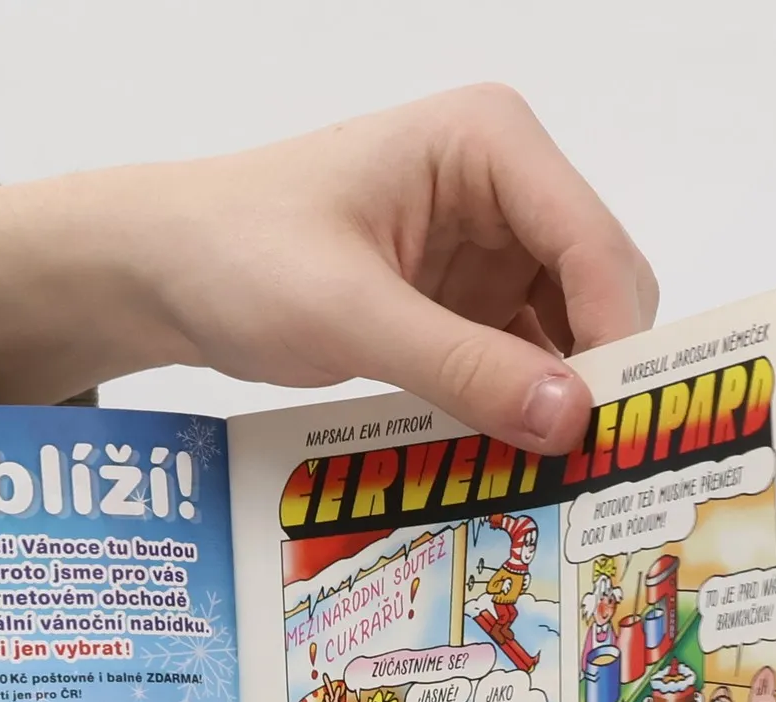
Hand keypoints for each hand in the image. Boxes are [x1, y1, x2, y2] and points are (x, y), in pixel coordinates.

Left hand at [0, 86, 655, 449]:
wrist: (161, 272)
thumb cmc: (237, 256)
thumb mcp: (349, 314)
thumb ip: (461, 366)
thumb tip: (568, 420)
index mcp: (489, 143)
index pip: (592, 243)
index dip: (614, 338)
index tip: (609, 430)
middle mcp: (503, 187)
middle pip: (594, 289)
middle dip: (594, 375)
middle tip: (590, 471)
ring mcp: (485, 247)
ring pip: (562, 334)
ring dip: (558, 402)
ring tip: (557, 482)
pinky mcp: (458, 303)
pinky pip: (513, 363)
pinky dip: (515, 411)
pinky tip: (512, 466)